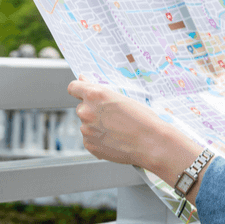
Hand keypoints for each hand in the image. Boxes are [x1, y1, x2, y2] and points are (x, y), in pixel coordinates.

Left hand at [67, 80, 202, 186]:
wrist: (151, 143)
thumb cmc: (142, 118)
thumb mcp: (122, 97)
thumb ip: (98, 89)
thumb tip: (83, 79)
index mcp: (95, 94)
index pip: (73, 87)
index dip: (79, 90)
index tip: (84, 94)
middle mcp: (86, 111)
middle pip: (82, 107)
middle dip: (93, 110)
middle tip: (112, 116)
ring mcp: (86, 129)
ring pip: (86, 124)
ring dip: (96, 125)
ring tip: (117, 130)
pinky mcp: (88, 145)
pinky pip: (89, 138)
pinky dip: (98, 139)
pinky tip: (114, 139)